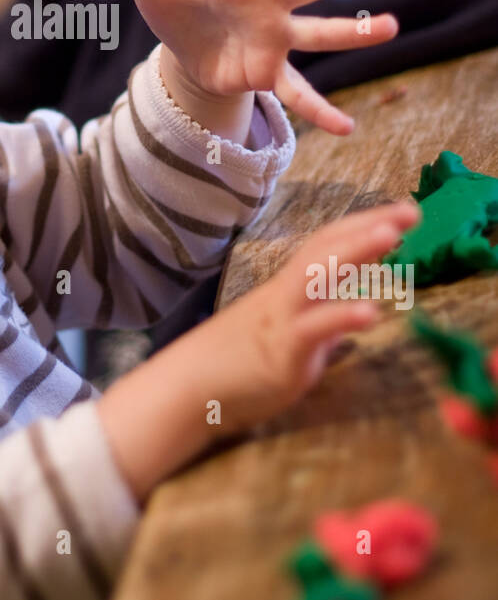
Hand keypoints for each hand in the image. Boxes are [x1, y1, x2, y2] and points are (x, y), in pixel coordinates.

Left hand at [108, 0, 396, 133]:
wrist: (186, 51)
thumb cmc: (174, 7)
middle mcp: (266, 2)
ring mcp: (275, 38)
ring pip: (320, 32)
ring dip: (356, 32)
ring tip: (394, 27)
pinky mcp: (270, 73)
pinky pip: (300, 92)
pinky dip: (320, 111)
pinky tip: (348, 128)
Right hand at [199, 199, 420, 428]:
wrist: (189, 388)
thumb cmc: (236, 364)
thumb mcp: (286, 335)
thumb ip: (319, 322)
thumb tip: (349, 315)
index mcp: (288, 289)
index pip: (327, 245)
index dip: (362, 225)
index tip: (400, 213)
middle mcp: (286, 295)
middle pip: (326, 248)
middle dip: (368, 226)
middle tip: (410, 211)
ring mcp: (282, 320)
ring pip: (317, 275)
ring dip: (356, 251)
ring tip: (392, 236)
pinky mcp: (281, 352)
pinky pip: (313, 329)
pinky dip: (341, 316)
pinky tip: (372, 311)